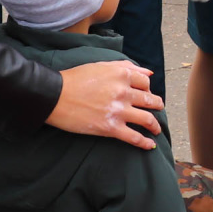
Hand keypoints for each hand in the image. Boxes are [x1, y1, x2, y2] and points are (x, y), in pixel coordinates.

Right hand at [47, 60, 163, 148]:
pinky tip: (150, 145)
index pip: (146, 83)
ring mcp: (119, 111)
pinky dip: (145, 143)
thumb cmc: (75, 79)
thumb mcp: (101, 66)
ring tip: (156, 129)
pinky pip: (135, 137)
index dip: (148, 89)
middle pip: (151, 101)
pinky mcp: (110, 128)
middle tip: (157, 110)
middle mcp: (124, 92)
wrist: (55, 96)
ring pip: (147, 120)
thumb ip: (126, 67)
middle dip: (157, 106)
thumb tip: (148, 72)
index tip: (146, 94)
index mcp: (122, 75)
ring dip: (155, 126)